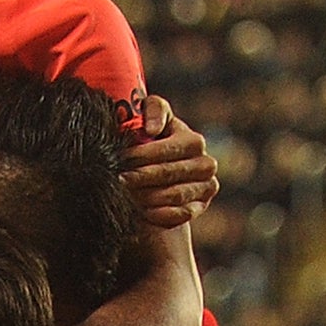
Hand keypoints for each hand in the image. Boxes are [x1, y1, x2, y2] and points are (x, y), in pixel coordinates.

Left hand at [122, 94, 218, 228]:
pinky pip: (181, 214)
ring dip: (147, 196)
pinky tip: (141, 212)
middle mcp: (206, 163)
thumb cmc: (149, 139)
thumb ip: (153, 111)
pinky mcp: (201, 208)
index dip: (143, 154)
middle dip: (141, 176)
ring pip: (175, 195)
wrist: (157, 169)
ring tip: (126, 195)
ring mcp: (206, 187)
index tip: (122, 159)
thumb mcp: (150, 117)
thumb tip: (152, 130)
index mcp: (194, 141)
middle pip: (170, 173)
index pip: (168, 149)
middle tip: (119, 180)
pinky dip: (160, 214)